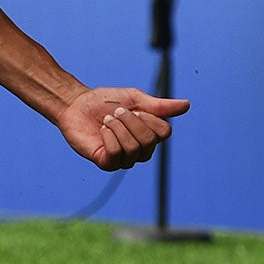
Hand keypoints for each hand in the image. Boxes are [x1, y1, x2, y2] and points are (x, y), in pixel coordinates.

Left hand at [57, 87, 186, 171]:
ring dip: (117, 127)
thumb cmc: (105, 101)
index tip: (132, 108)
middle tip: (116, 112)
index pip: (164, 132)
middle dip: (130, 121)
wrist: (76, 104)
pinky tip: (102, 130)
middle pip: (149, 140)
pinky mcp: (106, 163)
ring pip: (133, 148)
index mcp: (150, 135)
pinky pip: (116, 154)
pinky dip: (108, 137)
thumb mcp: (134, 99)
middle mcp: (140, 151)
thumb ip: (160, 106)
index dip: (148, 117)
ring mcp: (123, 159)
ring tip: (106, 120)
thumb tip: (187, 105)